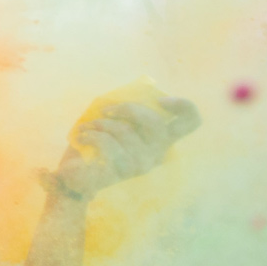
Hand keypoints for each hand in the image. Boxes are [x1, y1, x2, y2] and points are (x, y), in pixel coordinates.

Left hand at [45, 90, 198, 199]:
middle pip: (156, 123)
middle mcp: (158, 153)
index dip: (183, 106)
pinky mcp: (122, 171)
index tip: (161, 100)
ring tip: (87, 126)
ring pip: (125, 131)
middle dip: (128, 109)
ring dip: (101, 123)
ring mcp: (142, 164)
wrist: (75, 178)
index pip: (191, 122)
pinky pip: (108, 144)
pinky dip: (91, 135)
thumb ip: (130, 110)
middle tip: (105, 109)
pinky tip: (81, 136)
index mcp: (162, 140)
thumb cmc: (97, 145)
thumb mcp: (118, 123)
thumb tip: (137, 87)